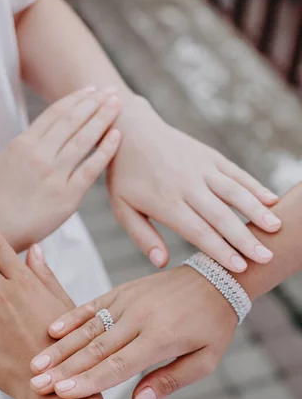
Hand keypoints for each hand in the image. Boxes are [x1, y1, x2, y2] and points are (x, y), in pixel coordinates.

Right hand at [0, 86, 121, 251]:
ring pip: (83, 140)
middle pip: (72, 121)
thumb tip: (39, 138)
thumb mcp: (1, 163)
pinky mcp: (66, 197)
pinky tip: (117, 136)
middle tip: (110, 90)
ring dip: (103, 118)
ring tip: (117, 104)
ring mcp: (54, 176)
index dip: (75, 99)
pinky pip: (90, 169)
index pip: (54, 114)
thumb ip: (23, 149)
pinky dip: (105, 150)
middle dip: (94, 103)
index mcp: (22, 144)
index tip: (90, 90)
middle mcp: (39, 155)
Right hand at [29, 265, 237, 398]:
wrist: (216, 278)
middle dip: (63, 370)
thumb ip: (170, 380)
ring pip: (88, 328)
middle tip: (35, 385)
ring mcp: (128, 301)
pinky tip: (51, 330)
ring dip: (60, 347)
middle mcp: (140, 317)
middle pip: (95, 349)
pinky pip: (93, 305)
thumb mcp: (205, 359)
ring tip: (36, 364)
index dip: (88, 381)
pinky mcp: (123, 290)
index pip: (118, 365)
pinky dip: (71, 317)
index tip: (62, 394)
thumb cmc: (213, 325)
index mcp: (162, 338)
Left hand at [109, 96, 280, 271]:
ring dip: (257, 210)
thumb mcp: (122, 209)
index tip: (239, 267)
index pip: (198, 230)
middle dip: (245, 238)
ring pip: (234, 191)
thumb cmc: (125, 177)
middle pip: (221, 215)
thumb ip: (143, 237)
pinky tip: (272, 200)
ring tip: (276, 229)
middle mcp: (187, 184)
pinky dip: (255, 186)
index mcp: (165, 202)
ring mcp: (201, 168)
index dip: (220, 250)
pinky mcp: (209, 156)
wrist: (130, 131)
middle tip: (266, 257)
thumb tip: (162, 263)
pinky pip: (236, 173)